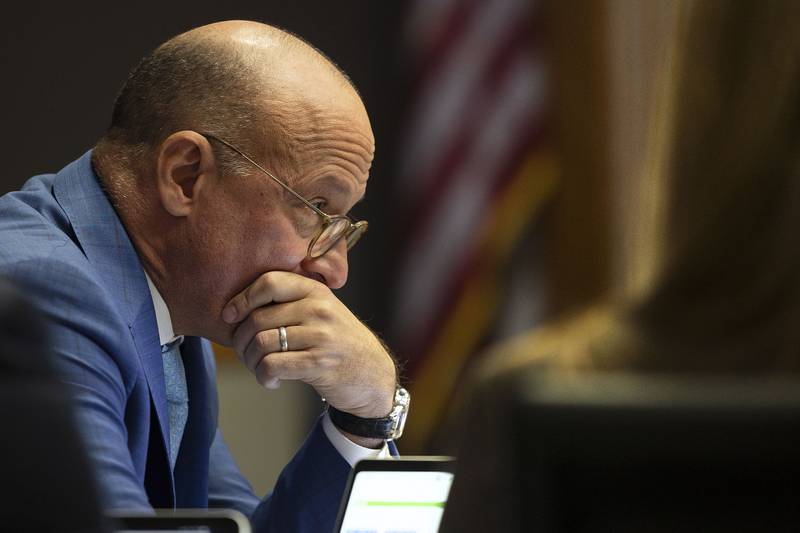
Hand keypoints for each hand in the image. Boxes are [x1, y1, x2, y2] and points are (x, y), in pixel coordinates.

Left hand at [222, 271, 396, 420]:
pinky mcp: (319, 364)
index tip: (229, 316)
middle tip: (244, 353)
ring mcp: (321, 336)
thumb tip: (236, 307)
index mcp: (316, 291)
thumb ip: (291, 302)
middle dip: (240, 340)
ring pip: (261, 343)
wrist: (373, 374)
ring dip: (251, 362)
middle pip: (257, 318)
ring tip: (259, 368)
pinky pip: (272, 366)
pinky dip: (264, 377)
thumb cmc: (338, 342)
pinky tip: (272, 381)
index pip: (269, 282)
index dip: (241, 298)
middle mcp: (319, 309)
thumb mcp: (323, 311)